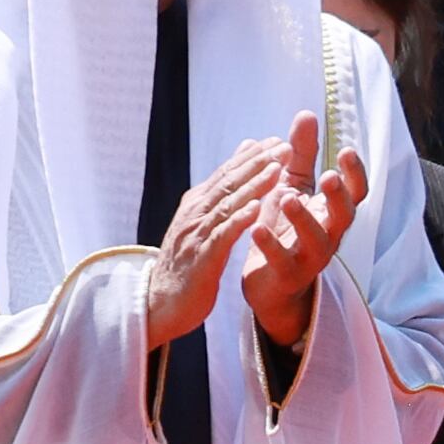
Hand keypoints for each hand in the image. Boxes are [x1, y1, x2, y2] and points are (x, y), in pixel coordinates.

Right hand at [147, 135, 298, 343]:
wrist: (160, 303)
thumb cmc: (186, 264)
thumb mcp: (200, 227)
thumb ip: (216, 200)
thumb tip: (231, 172)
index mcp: (196, 206)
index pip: (226, 174)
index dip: (251, 157)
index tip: (276, 140)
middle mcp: (195, 214)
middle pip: (228, 182)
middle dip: (257, 162)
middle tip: (283, 145)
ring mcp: (196, 235)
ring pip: (227, 204)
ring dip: (253, 185)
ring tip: (277, 169)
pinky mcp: (202, 259)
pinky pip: (222, 236)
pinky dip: (238, 220)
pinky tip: (256, 208)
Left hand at [236, 119, 368, 350]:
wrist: (271, 281)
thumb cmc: (285, 227)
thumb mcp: (294, 186)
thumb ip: (301, 154)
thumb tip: (307, 114)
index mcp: (332, 212)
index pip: (356, 192)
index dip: (355, 174)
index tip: (346, 151)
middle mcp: (329, 235)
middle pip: (345, 216)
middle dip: (338, 196)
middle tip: (328, 176)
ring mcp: (311, 257)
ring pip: (317, 240)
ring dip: (303, 219)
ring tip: (287, 198)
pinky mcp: (287, 275)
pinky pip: (282, 261)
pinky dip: (270, 245)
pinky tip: (256, 228)